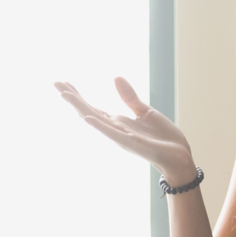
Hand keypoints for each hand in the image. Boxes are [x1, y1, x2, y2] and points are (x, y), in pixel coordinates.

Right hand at [56, 78, 197, 181]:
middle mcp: (115, 129)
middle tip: (55, 83)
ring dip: (80, 108)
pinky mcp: (132, 143)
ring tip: (64, 95)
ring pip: (96, 120)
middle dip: (73, 98)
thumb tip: (115, 77)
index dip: (77, 95)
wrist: (180, 158)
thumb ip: (129, 98)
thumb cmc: (163, 139)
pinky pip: (112, 134)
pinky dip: (99, 126)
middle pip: (89, 111)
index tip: (62, 83)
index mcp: (118, 122)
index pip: (92, 107)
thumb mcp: (145, 112)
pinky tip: (87, 118)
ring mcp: (121, 137)